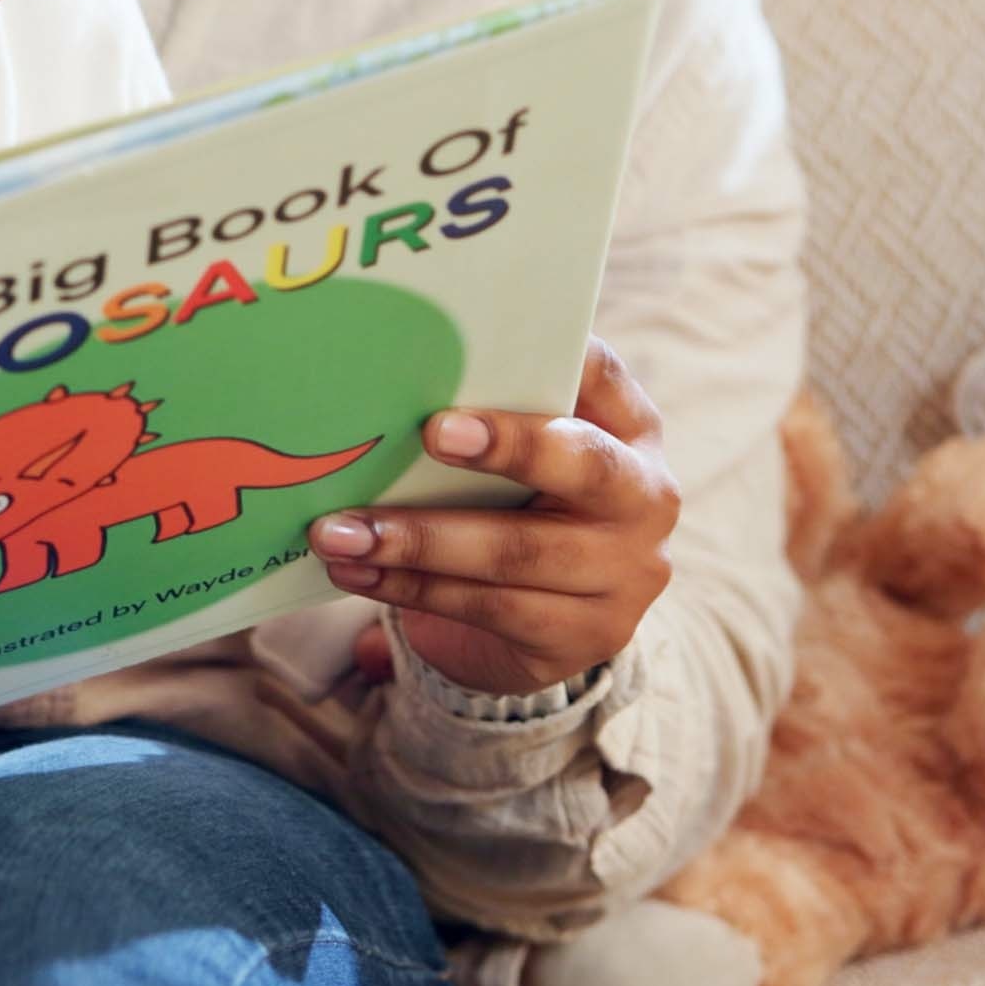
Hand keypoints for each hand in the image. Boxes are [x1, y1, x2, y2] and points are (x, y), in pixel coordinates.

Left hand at [319, 341, 677, 695]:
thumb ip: (489, 415)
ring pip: (516, 552)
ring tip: (340, 530)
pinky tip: (356, 573)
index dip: (557, 360)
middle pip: (583, 465)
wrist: (550, 626)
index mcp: (629, 432)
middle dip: (509, 446)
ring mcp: (624, 576)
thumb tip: (397, 373)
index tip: (491, 348)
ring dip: (418, 539)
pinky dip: (412, 588)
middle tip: (430, 431)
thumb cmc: (519, 509)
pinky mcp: (583, 638)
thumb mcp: (525, 458)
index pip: (602, 376)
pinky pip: (489, 608)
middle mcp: (644, 500)